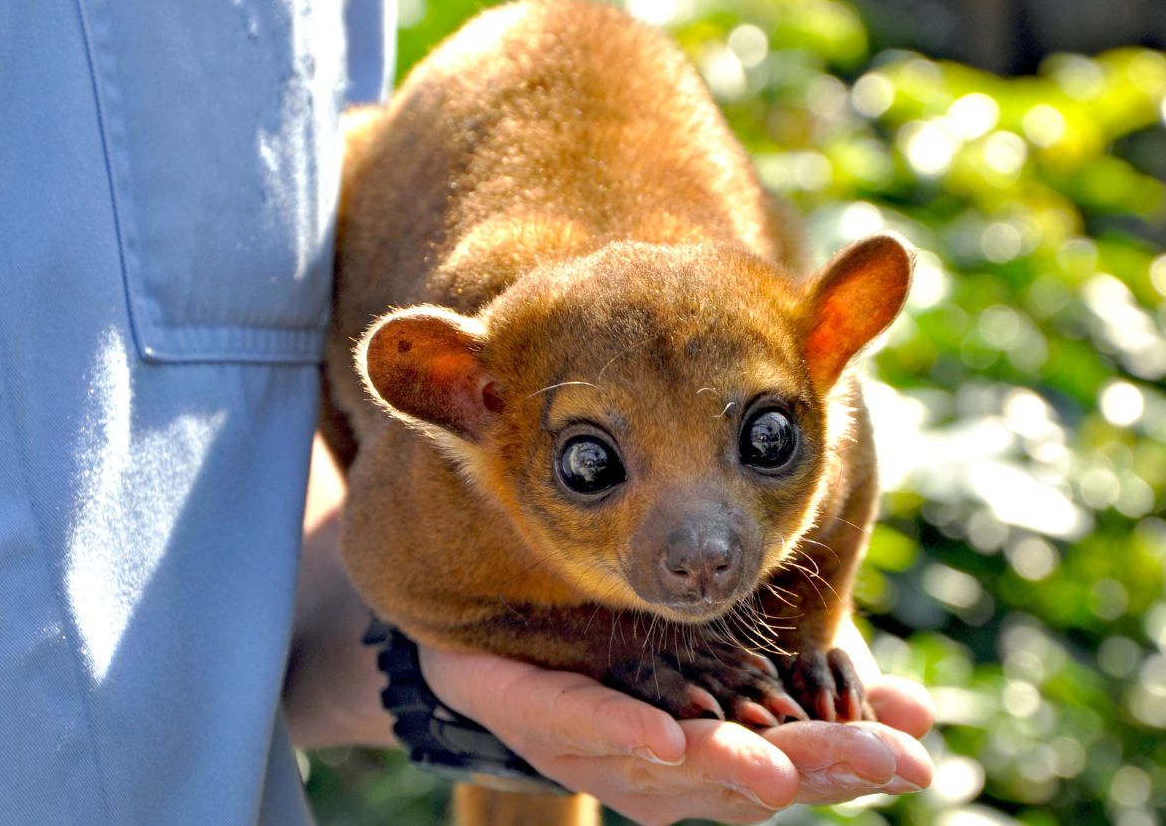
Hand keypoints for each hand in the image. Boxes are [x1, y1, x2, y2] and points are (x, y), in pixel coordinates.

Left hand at [421, 627, 932, 825]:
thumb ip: (812, 684)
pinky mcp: (538, 713)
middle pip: (740, 779)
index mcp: (710, 758)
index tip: (914, 757)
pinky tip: (668, 735)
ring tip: (781, 768)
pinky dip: (624, 731)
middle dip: (812, 770)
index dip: (850, 766)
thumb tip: (917, 712)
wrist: (495, 632)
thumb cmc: (622, 655)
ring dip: (726, 766)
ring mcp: (597, 749)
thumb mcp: (730, 661)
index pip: (790, 768)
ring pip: (667, 765)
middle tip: (884, 761)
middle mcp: (659, 770)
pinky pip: (582, 724)